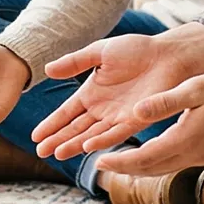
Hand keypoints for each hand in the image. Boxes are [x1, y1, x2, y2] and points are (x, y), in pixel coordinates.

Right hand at [31, 24, 203, 160]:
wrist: (168, 55)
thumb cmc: (138, 50)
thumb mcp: (100, 52)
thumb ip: (75, 61)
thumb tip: (47, 69)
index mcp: (92, 93)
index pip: (66, 113)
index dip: (51, 124)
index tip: (36, 137)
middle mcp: (102, 109)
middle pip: (75, 128)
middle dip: (57, 140)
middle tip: (40, 152)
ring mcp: (118, 117)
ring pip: (91, 135)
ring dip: (74, 145)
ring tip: (57, 154)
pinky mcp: (136, 120)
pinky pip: (115, 133)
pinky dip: (101, 140)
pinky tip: (86, 147)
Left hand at [92, 66, 203, 177]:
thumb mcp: (195, 88)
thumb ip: (165, 102)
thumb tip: (135, 112)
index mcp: (185, 139)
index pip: (144, 158)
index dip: (119, 161)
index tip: (98, 160)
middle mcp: (192, 154)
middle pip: (150, 170)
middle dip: (124, 169)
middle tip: (100, 165)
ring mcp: (200, 157)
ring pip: (162, 169)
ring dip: (138, 168)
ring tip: (117, 162)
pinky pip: (173, 164)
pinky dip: (154, 163)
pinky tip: (146, 155)